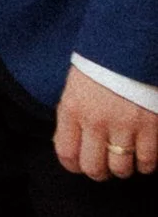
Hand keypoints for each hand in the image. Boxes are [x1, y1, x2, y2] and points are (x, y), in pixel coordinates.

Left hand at [54, 66, 157, 181]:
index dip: (74, 166)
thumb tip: (71, 145)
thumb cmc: (102, 64)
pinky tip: (144, 157)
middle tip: (106, 167)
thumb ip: (72, 116)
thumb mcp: (76, 87)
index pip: (66, 154)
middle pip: (93, 167)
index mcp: (73, 110)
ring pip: (121, 168)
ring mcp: (125, 125)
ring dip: (124, 169)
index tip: (81, 165)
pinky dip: (146, 164)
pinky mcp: (151, 125)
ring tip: (126, 161)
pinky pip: (147, 159)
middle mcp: (96, 121)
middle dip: (99, 173)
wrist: (131, 43)